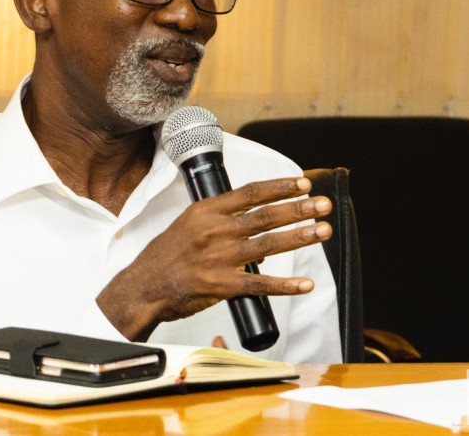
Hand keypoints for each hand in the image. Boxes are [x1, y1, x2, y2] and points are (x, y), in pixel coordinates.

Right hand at [96, 176, 331, 340]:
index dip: (280, 187)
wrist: (145, 286)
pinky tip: (304, 284)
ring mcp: (219, 258)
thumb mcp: (189, 225)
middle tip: (324, 205)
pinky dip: (285, 285)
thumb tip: (258, 232)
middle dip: (298, 209)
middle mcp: (215, 231)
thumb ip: (222, 223)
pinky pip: (259, 284)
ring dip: (299, 237)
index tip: (303, 183)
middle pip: (265, 216)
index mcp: (207, 211)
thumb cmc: (166, 255)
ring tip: (322, 231)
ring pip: (268, 245)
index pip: (251, 193)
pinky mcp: (221, 285)